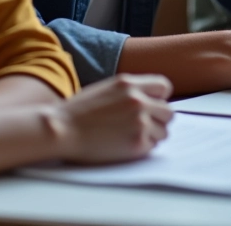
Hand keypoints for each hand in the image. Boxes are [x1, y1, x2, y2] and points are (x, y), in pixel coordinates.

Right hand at [55, 74, 173, 163]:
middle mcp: (138, 100)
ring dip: (152, 135)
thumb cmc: (80, 111)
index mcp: (130, 83)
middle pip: (168, 111)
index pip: (164, 87)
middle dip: (158, 119)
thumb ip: (131, 90)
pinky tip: (124, 145)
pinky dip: (142, 148)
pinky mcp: (137, 143)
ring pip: (163, 131)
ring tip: (131, 136)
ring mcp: (139, 121)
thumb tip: (152, 99)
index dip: (159, 98)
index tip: (152, 105)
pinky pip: (152, 146)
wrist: (62, 129)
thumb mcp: (108, 88)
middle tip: (143, 125)